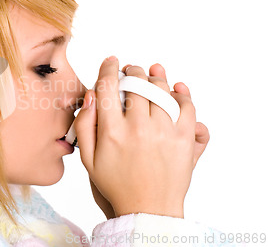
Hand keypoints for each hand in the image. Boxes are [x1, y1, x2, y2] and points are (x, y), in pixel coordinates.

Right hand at [74, 57, 197, 217]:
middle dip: (132, 72)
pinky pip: (186, 106)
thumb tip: (91, 96)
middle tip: (131, 72)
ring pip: (161, 90)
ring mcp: (164, 132)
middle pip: (136, 83)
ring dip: (155, 78)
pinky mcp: (184, 138)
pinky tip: (175, 91)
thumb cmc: (117, 185)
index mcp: (112, 132)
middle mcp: (138, 128)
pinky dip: (182, 94)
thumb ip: (84, 125)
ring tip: (151, 77)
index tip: (111, 62)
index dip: (108, 68)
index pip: (108, 87)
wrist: (148, 209)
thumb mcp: (88, 159)